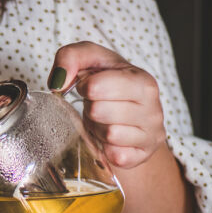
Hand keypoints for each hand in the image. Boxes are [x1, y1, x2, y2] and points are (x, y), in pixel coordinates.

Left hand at [49, 41, 166, 169]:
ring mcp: (151, 135)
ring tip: (104, 121)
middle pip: (99, 112)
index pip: (95, 86)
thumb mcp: (90, 60)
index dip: (84, 87)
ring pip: (109, 135)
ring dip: (98, 129)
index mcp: (143, 81)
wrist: (131, 115)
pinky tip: (110, 138)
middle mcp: (153, 108)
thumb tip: (58, 81)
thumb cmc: (109, 85)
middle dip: (91, 109)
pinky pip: (116, 156)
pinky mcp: (143, 155)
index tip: (90, 87)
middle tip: (98, 106)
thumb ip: (70, 57)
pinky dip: (106, 149)